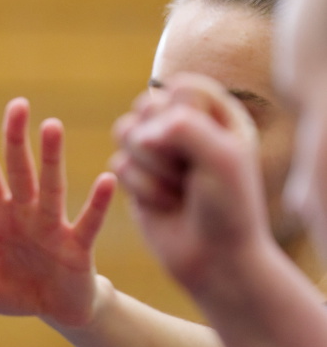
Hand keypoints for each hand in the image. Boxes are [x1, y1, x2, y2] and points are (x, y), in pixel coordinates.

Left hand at [0, 98, 115, 326]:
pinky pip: (88, 223)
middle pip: (18, 172)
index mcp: (0, 220)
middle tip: (17, 104)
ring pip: (51, 188)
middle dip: (15, 140)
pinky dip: (97, 204)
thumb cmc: (15, 290)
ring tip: (52, 126)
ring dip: (51, 160)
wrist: (56, 311)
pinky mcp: (77, 248)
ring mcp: (53, 229)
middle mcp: (26, 216)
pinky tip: (107, 180)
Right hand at [110, 73, 272, 293]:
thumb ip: (185, 127)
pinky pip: (117, 165)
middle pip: (146, 106)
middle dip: (162, 143)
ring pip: (125, 132)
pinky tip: (165, 206)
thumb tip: (138, 133)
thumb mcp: (222, 159)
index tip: (204, 145)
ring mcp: (157, 153)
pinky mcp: (135, 179)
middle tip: (189, 171)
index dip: (183, 114)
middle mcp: (185, 128)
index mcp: (216, 114)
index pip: (181, 87)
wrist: (214, 259)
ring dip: (149, 166)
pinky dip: (141, 189)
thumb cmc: (229, 208)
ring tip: (178, 188)